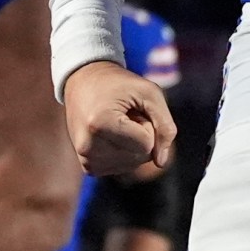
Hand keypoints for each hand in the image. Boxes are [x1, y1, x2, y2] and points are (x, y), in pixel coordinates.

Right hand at [65, 61, 176, 176]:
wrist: (84, 83)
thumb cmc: (120, 85)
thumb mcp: (150, 93)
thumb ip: (165, 125)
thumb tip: (161, 163)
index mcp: (99, 124)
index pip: (147, 144)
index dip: (148, 123)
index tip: (130, 108)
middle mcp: (87, 147)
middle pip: (141, 156)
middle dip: (142, 134)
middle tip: (123, 114)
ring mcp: (87, 160)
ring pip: (134, 163)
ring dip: (133, 143)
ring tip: (117, 122)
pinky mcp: (89, 167)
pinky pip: (125, 167)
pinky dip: (126, 151)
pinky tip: (112, 134)